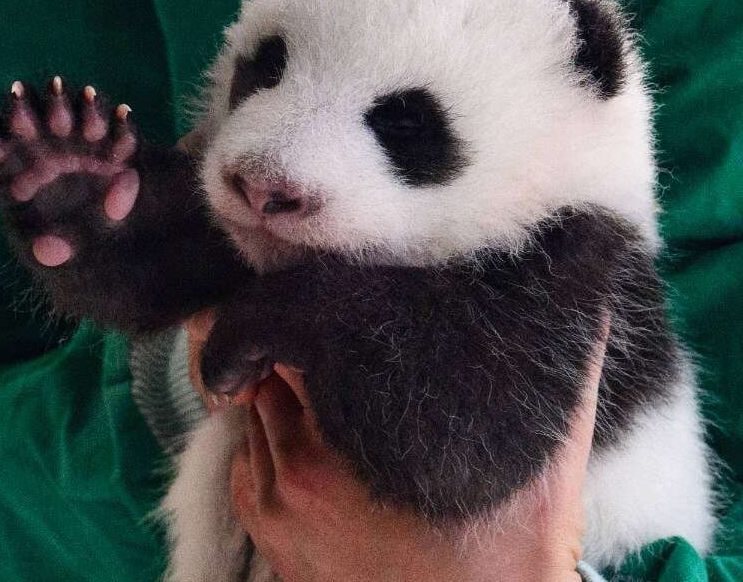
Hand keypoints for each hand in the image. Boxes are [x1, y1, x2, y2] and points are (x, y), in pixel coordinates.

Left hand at [185, 313, 607, 581]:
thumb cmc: (511, 543)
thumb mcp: (546, 451)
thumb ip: (563, 367)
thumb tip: (584, 287)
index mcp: (346, 436)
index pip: (294, 336)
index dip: (316, 310)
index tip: (340, 298)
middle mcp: (298, 468)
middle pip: (268, 371)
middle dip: (298, 348)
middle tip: (336, 339)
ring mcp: (277, 505)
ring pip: (254, 412)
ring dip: (281, 393)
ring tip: (326, 385)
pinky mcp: (269, 532)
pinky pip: (246, 459)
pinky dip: (269, 441)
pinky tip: (313, 435)